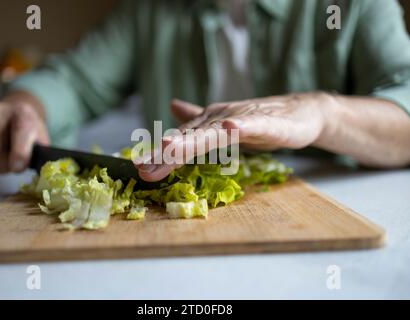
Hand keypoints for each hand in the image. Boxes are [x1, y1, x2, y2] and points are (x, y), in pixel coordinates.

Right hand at [0, 91, 49, 172]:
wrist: (14, 111)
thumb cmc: (28, 130)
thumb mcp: (42, 139)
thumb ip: (39, 154)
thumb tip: (39, 170)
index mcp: (22, 115)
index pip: (18, 144)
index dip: (18, 162)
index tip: (19, 167)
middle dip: (1, 166)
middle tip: (8, 167)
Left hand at [137, 92, 331, 180]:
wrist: (299, 112)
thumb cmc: (260, 122)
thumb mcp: (224, 128)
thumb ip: (200, 123)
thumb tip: (173, 106)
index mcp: (209, 123)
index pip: (181, 141)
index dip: (159, 154)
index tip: (138, 169)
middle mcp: (220, 118)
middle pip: (190, 137)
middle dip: (165, 152)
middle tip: (143, 167)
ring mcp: (241, 118)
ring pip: (213, 132)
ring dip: (191, 140)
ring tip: (169, 148)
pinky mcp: (266, 122)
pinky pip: (251, 125)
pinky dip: (240, 126)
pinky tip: (229, 129)